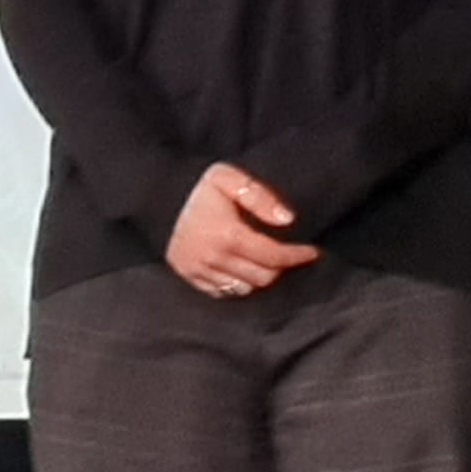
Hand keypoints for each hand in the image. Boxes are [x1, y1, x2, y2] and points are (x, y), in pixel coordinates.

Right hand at [167, 162, 318, 297]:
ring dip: (260, 276)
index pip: (273, 256)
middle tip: (287, 252)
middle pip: (263, 277)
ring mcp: (200, 270)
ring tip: (263, 259)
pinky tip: (241, 266)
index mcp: (227, 235)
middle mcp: (214, 258)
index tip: (313, 252)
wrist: (157, 197)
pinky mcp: (190, 277)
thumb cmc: (199, 187)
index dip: (297, 256)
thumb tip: (288, 219)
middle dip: (281, 266)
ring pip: (246, 288)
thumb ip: (260, 197)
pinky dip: (239, 283)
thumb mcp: (230, 179)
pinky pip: (225, 292)